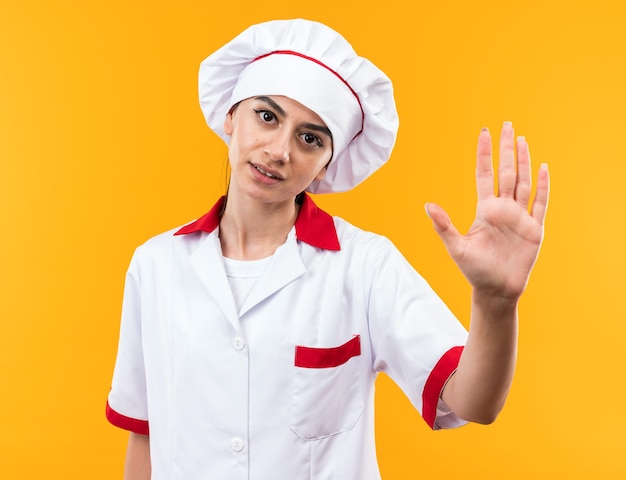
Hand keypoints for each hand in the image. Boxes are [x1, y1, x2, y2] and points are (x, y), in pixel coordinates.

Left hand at [425, 122, 549, 300]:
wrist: (496, 290)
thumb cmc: (474, 270)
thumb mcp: (456, 247)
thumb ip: (443, 226)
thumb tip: (427, 205)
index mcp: (484, 210)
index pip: (484, 174)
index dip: (484, 154)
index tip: (484, 132)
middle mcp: (503, 209)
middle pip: (506, 172)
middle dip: (506, 149)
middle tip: (507, 125)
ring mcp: (519, 217)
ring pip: (523, 183)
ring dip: (524, 161)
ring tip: (522, 140)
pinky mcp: (534, 229)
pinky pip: (540, 204)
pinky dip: (542, 187)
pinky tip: (543, 169)